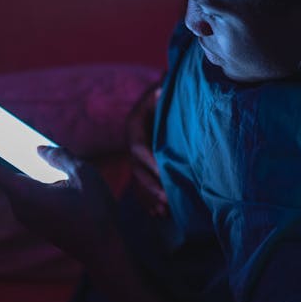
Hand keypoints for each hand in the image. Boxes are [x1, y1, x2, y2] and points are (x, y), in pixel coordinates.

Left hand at [0, 146, 119, 266]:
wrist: (103, 248)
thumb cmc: (94, 211)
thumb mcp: (83, 174)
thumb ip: (60, 156)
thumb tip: (41, 148)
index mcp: (25, 193)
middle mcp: (20, 206)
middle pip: (2, 173)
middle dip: (4, 149)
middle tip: (8, 126)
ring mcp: (28, 216)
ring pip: (17, 183)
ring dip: (21, 163)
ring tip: (32, 140)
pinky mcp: (38, 220)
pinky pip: (27, 193)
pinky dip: (31, 176)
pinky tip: (47, 165)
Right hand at [126, 83, 168, 216]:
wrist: (162, 95)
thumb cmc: (166, 91)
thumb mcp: (163, 88)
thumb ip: (162, 91)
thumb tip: (162, 87)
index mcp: (135, 125)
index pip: (138, 147)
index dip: (149, 162)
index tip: (163, 173)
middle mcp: (133, 143)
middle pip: (137, 169)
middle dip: (151, 185)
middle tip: (167, 199)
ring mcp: (137, 156)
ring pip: (139, 181)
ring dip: (150, 197)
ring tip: (163, 212)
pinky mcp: (145, 165)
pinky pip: (143, 185)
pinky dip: (150, 200)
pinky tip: (159, 214)